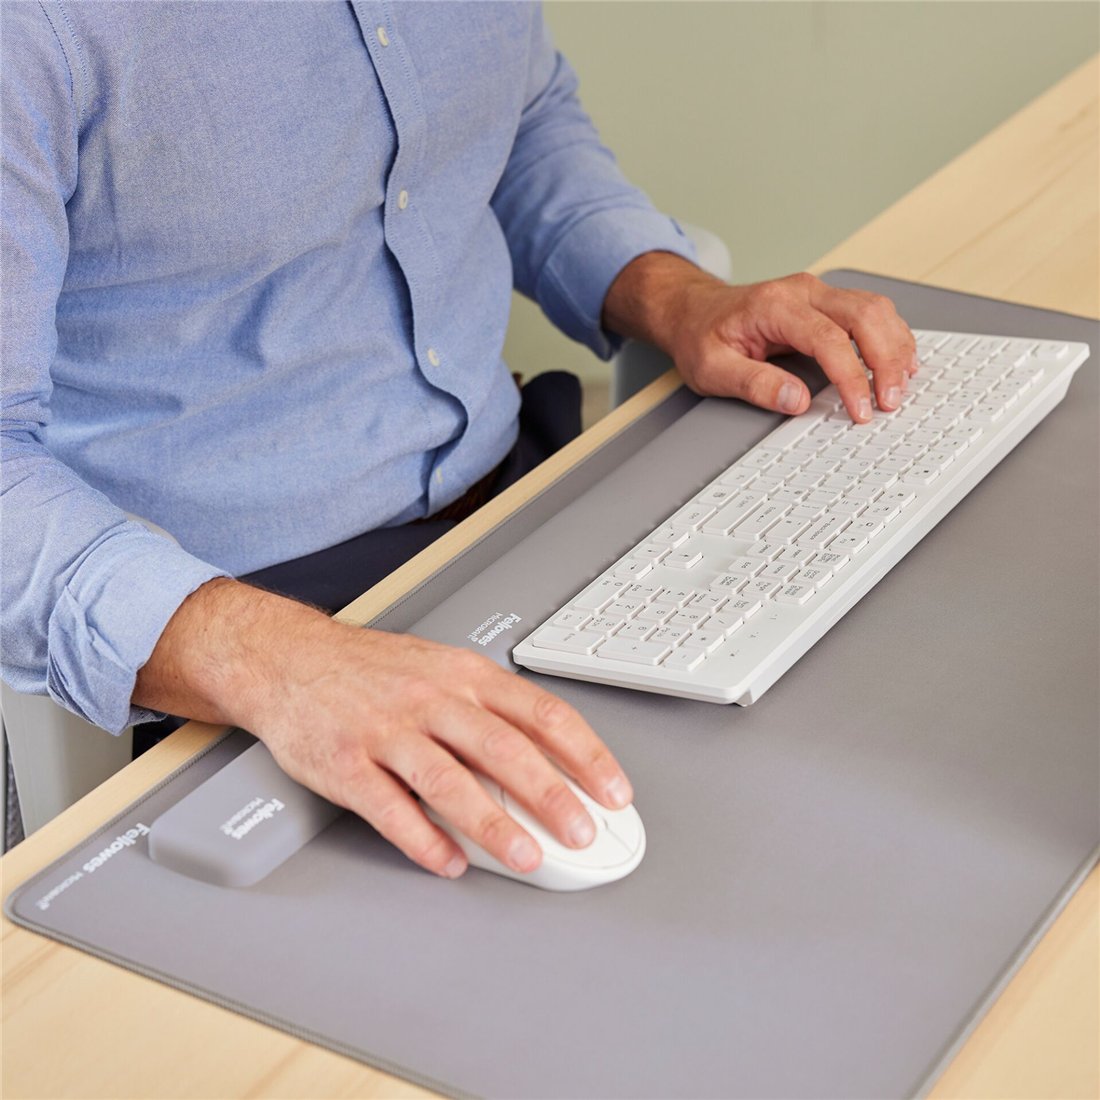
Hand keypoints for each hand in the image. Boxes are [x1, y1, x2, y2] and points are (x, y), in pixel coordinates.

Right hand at [134, 579, 632, 878]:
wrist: (287, 658)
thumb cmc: (371, 669)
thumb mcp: (440, 667)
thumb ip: (488, 709)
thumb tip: (549, 760)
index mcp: (463, 674)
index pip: (540, 712)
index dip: (585, 754)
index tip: (612, 790)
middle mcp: (430, 698)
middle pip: (503, 748)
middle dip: (551, 795)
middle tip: (583, 833)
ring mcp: (386, 730)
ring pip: (449, 780)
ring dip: (494, 824)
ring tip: (527, 857)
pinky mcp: (344, 763)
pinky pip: (389, 808)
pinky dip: (423, 840)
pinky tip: (449, 862)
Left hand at [603, 254, 917, 422]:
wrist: (691, 310)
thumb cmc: (700, 336)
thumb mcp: (713, 369)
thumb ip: (755, 385)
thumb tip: (798, 401)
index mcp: (774, 306)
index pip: (828, 340)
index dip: (851, 377)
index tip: (861, 409)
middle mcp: (802, 291)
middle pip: (865, 315)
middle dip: (886, 360)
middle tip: (890, 401)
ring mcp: (817, 292)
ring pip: (875, 309)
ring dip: (895, 346)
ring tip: (900, 386)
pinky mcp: (825, 301)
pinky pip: (870, 312)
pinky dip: (889, 337)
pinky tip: (896, 362)